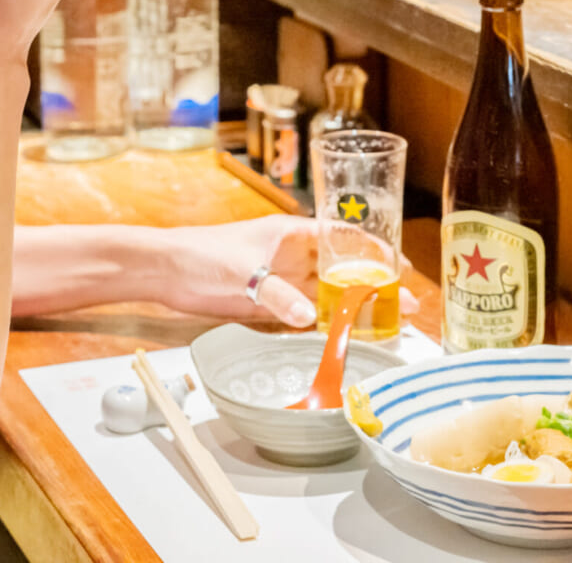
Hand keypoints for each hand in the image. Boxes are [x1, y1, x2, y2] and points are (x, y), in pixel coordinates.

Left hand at [154, 216, 421, 328]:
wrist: (166, 270)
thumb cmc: (202, 254)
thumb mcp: (243, 272)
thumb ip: (277, 294)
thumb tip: (308, 317)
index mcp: (292, 234)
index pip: (343, 237)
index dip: (374, 250)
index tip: (401, 267)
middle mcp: (293, 256)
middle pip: (343, 270)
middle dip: (374, 286)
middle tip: (406, 307)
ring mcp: (282, 281)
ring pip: (328, 295)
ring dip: (355, 309)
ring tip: (388, 326)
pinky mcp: (269, 304)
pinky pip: (306, 314)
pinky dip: (326, 325)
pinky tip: (346, 338)